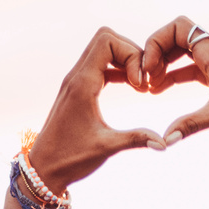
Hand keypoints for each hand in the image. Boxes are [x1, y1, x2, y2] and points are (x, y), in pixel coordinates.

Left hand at [28, 27, 163, 192]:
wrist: (44, 169)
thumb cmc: (70, 158)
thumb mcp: (106, 147)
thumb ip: (136, 139)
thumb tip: (165, 143)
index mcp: (82, 84)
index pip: (107, 42)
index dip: (131, 55)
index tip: (140, 84)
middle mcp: (76, 77)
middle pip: (105, 39)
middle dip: (130, 52)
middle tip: (143, 80)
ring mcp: (75, 82)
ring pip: (102, 50)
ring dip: (124, 60)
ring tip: (140, 85)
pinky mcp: (77, 90)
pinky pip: (99, 66)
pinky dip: (117, 70)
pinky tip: (131, 87)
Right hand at [141, 16, 208, 160]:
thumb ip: (192, 125)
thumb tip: (165, 140)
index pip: (179, 28)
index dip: (158, 42)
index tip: (150, 69)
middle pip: (176, 38)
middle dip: (156, 53)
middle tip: (146, 79)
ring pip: (182, 55)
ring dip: (164, 65)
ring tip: (150, 86)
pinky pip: (190, 70)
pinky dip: (174, 76)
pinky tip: (162, 90)